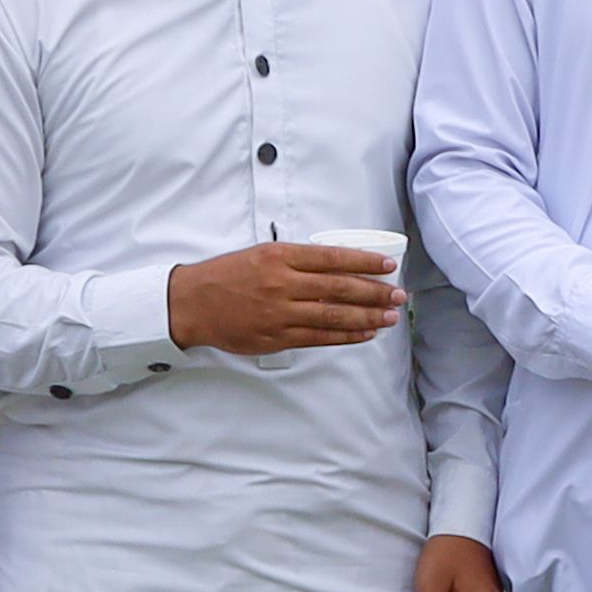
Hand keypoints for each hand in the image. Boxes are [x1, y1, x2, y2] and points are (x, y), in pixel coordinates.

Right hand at [166, 242, 404, 355]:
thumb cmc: (227, 275)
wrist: (193, 303)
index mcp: (280, 257)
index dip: (364, 262)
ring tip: (389, 316)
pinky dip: (346, 336)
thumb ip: (297, 260)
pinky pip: (320, 338)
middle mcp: (283, 284)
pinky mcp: (277, 337)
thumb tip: (338, 266)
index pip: (332, 258)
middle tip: (398, 294)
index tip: (387, 266)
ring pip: (334, 315)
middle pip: (340, 288)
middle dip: (375, 292)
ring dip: (367, 316)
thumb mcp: (261, 253)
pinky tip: (365, 334)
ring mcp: (281, 313)